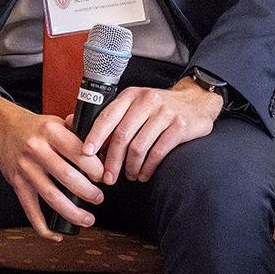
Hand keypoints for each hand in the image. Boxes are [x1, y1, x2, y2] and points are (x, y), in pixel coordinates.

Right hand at [0, 93, 104, 237]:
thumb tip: (106, 141)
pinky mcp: (17, 184)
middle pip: (67, 177)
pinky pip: (30, 209)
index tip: (104, 177)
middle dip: (88, 192)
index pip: (79, 153)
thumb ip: (81, 130)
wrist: (3, 128)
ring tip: (88, 220)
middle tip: (99, 198)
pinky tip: (57, 234)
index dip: (96, 168)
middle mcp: (37, 150)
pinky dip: (43, 226)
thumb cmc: (37, 127)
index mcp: (52, 132)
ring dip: (72, 212)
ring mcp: (25, 169)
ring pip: (51, 196)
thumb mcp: (58, 120)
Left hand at [82, 79, 225, 183]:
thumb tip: (76, 126)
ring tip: (129, 175)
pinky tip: (144, 173)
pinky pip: (158, 152)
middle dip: (112, 161)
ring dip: (131, 166)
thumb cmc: (161, 107)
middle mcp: (148, 101)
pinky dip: (148, 167)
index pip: (108, 116)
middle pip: (122, 136)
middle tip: (108, 177)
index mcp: (132, 96)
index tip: (87, 154)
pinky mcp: (180, 126)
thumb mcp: (136, 103)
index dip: (95, 137)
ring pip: (139, 146)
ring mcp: (166, 113)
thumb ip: (112, 115)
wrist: (198, 100)